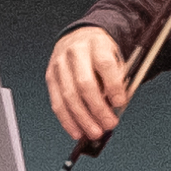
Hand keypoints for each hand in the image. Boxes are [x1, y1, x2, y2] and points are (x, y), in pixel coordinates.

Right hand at [45, 27, 134, 147]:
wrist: (80, 38)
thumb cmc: (102, 53)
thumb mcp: (116, 58)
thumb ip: (118, 80)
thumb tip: (114, 109)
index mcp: (97, 43)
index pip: (105, 64)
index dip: (113, 85)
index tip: (120, 103)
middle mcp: (76, 52)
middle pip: (84, 83)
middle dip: (97, 108)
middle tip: (109, 124)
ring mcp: (60, 64)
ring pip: (69, 96)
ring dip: (82, 119)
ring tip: (95, 133)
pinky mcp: (50, 76)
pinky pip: (57, 102)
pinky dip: (67, 120)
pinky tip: (77, 131)